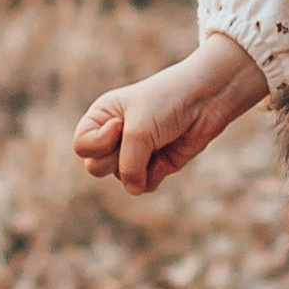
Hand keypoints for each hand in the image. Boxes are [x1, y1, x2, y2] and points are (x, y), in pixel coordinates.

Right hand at [72, 32, 266, 194]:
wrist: (207, 99)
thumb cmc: (167, 102)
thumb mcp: (138, 131)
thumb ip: (128, 166)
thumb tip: (134, 189)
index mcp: (102, 116)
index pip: (81, 146)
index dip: (98, 142)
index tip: (120, 125)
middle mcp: (114, 134)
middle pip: (96, 167)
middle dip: (118, 158)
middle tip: (140, 137)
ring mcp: (136, 151)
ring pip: (122, 178)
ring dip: (140, 166)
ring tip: (157, 142)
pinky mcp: (156, 164)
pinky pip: (143, 185)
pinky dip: (155, 175)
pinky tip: (167, 156)